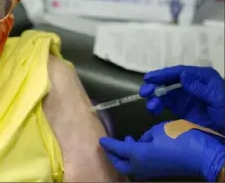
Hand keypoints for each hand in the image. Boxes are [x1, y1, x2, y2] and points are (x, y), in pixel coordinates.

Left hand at [100, 122, 224, 180]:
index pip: (117, 149)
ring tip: (127, 140)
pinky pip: (141, 166)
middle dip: (113, 156)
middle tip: (109, 145)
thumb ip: (146, 135)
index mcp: (138, 154)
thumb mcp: (158, 131)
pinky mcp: (159, 171)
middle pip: (120, 164)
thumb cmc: (178, 139)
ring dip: (125, 156)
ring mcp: (150, 171)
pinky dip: (135, 158)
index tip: (101, 140)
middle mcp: (141, 166)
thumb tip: (142, 140)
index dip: (108, 144)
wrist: (201, 155)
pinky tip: (140, 146)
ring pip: (130, 167)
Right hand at [140, 66, 224, 131]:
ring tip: (151, 107)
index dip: (162, 74)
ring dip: (154, 98)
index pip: (178, 72)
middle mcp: (190, 84)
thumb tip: (182, 75)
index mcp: (201, 77)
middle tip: (144, 92)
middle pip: (168, 81)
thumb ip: (199, 88)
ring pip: (164, 93)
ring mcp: (184, 96)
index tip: (148, 78)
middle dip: (154, 86)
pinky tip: (153, 110)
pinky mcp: (180, 107)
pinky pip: (165, 103)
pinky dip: (157, 106)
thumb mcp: (216, 99)